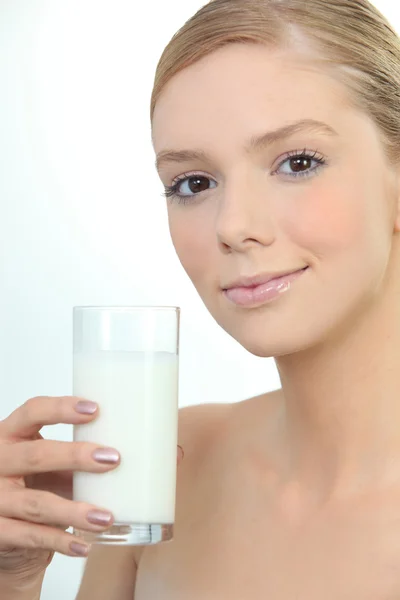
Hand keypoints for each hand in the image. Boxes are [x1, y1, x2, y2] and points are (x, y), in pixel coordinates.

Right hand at [0, 395, 183, 585]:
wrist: (7, 534)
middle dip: (75, 456)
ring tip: (108, 516)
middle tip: (113, 458)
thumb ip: (99, 458)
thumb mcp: (61, 468)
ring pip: (36, 504)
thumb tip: (172, 452)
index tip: (96, 408)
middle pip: (35, 455)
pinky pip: (30, 538)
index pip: (32, 411)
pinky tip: (87, 545)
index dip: (61, 408)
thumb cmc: (42, 487)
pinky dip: (61, 542)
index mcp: (13, 435)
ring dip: (75, 510)